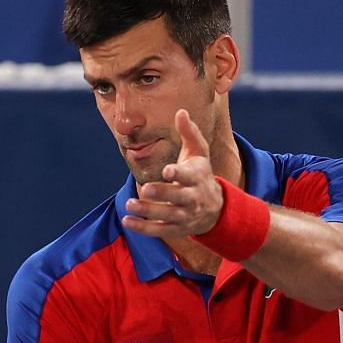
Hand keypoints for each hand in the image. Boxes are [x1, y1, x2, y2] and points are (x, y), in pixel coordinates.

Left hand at [121, 110, 223, 239]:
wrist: (215, 209)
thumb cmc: (201, 173)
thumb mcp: (199, 153)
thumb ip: (189, 132)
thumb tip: (181, 111)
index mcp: (197, 177)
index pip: (188, 176)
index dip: (178, 174)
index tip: (167, 171)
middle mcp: (192, 198)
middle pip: (178, 198)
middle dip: (162, 194)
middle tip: (146, 188)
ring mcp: (184, 215)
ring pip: (166, 215)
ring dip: (148, 211)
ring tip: (130, 204)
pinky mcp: (176, 228)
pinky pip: (159, 230)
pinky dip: (143, 228)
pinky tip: (127, 221)